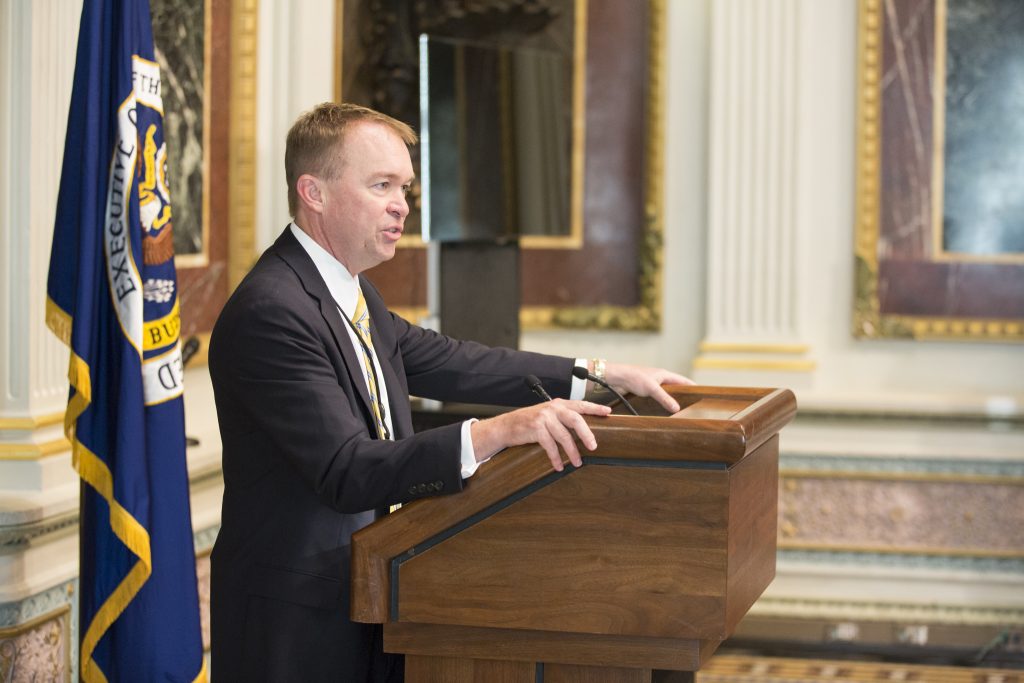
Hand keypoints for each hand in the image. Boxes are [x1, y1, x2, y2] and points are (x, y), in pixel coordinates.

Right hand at [470, 399, 611, 471]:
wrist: (506, 426)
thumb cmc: (529, 423)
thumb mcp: (547, 415)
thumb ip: (562, 417)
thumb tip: (583, 430)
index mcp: (558, 404)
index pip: (580, 404)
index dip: (595, 408)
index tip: (608, 413)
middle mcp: (552, 408)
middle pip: (575, 419)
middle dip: (586, 434)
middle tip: (594, 446)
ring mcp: (543, 417)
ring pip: (564, 436)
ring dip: (572, 451)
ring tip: (577, 462)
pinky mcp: (536, 428)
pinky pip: (550, 445)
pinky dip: (555, 457)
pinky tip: (558, 466)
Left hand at [603, 363, 693, 413]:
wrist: (617, 378)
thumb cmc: (635, 378)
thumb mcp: (652, 388)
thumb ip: (664, 398)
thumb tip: (677, 408)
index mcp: (665, 374)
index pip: (683, 381)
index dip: (692, 386)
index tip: (701, 393)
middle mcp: (660, 379)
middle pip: (676, 387)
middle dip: (683, 395)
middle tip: (692, 405)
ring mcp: (652, 385)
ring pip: (666, 393)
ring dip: (671, 400)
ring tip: (680, 410)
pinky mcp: (645, 391)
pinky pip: (657, 398)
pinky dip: (661, 403)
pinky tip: (663, 411)